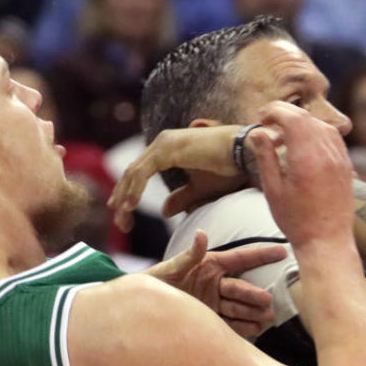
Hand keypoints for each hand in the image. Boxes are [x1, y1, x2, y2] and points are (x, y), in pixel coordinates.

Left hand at [108, 125, 241, 230]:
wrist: (245, 153)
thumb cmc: (229, 168)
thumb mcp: (200, 189)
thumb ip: (181, 198)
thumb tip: (164, 211)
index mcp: (168, 148)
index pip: (140, 172)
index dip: (129, 193)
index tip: (123, 214)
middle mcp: (163, 142)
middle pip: (133, 173)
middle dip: (122, 199)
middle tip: (120, 223)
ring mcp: (164, 144)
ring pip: (134, 174)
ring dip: (125, 198)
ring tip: (123, 221)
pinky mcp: (167, 150)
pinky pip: (143, 173)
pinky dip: (135, 191)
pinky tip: (130, 208)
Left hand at [146, 230, 286, 337]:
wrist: (141, 309)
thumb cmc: (155, 282)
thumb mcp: (170, 268)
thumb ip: (188, 255)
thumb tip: (202, 234)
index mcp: (210, 265)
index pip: (240, 258)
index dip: (261, 255)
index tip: (283, 250)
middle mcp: (215, 284)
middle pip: (240, 288)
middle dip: (255, 294)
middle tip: (268, 301)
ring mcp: (214, 303)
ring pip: (238, 307)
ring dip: (253, 312)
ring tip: (267, 318)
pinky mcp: (210, 320)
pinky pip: (230, 323)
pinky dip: (243, 326)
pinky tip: (257, 329)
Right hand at [250, 102, 353, 248]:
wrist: (327, 242)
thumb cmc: (296, 220)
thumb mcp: (273, 189)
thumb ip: (266, 156)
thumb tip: (258, 132)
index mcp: (306, 157)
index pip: (292, 117)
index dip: (274, 111)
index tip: (261, 118)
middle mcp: (327, 153)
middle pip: (306, 117)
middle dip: (285, 114)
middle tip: (267, 123)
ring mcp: (340, 159)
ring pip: (320, 125)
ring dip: (300, 125)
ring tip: (282, 141)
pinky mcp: (346, 166)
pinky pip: (332, 138)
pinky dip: (315, 134)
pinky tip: (302, 148)